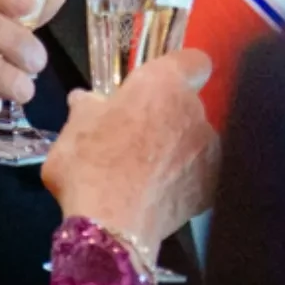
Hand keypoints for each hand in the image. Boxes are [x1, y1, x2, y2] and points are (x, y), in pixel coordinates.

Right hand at [43, 51, 219, 253]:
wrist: (111, 224)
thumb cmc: (89, 163)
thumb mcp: (73, 127)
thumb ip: (86, 107)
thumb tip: (85, 100)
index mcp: (162, 83)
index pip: (194, 60)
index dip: (180, 70)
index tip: (160, 86)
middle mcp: (193, 110)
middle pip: (188, 104)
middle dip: (167, 116)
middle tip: (136, 137)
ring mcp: (207, 150)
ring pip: (195, 140)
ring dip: (178, 149)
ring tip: (147, 173)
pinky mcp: (211, 187)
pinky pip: (200, 174)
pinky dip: (185, 181)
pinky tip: (160, 194)